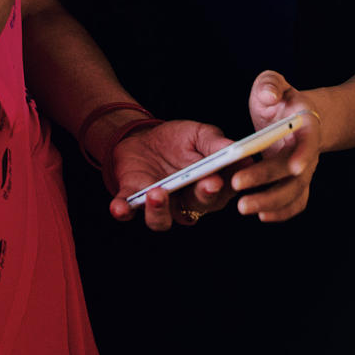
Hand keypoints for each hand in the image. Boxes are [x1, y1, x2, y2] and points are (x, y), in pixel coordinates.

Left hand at [108, 120, 235, 231]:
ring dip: (159, 210)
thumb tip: (234, 148)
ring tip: (157, 192)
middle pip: (197, 208)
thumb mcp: (199, 134)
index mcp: (207, 186)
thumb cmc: (178, 139)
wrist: (144, 136)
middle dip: (202, 197)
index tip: (232, 177)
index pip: (223, 193)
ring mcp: (159, 204)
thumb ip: (214, 143)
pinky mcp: (133, 199)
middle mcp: (185, 201)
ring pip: (162, 221)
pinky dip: (123, 210)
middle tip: (207, 184)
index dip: (228, 188)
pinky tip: (120, 206)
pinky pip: (128, 211)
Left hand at [233, 70, 322, 221]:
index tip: (294, 166)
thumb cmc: (282, 99)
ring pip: (294, 193)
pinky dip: (281, 213)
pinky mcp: (296, 183)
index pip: (309, 141)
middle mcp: (309, 152)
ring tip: (243, 206)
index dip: (304, 154)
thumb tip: (269, 95)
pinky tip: (261, 215)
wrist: (298, 116)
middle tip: (237, 184)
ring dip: (271, 203)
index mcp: (307, 125)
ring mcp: (304, 171)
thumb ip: (270, 84)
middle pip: (295, 173)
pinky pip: (295, 203)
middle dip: (267, 180)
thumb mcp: (273, 82)